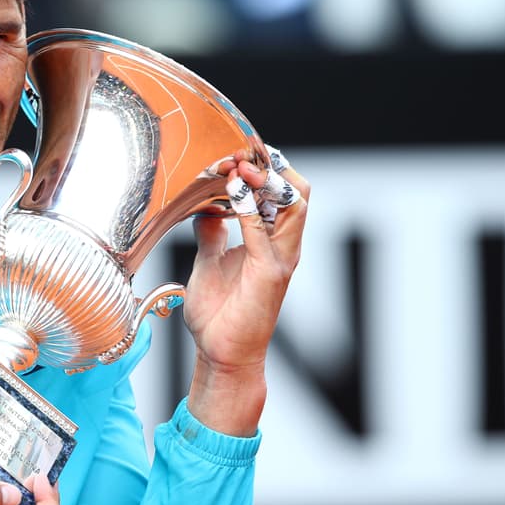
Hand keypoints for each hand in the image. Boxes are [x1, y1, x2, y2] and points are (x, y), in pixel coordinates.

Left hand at [182, 147, 309, 434]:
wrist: (221, 354)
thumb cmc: (219, 313)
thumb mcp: (208, 260)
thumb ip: (213, 232)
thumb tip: (207, 208)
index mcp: (271, 240)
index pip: (282, 190)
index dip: (264, 166)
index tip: (233, 150)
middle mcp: (282, 246)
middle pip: (298, 189)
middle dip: (270, 165)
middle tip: (239, 151)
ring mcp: (280, 259)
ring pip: (294, 204)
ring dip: (265, 179)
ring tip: (239, 165)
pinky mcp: (271, 274)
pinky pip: (265, 232)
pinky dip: (248, 208)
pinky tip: (231, 194)